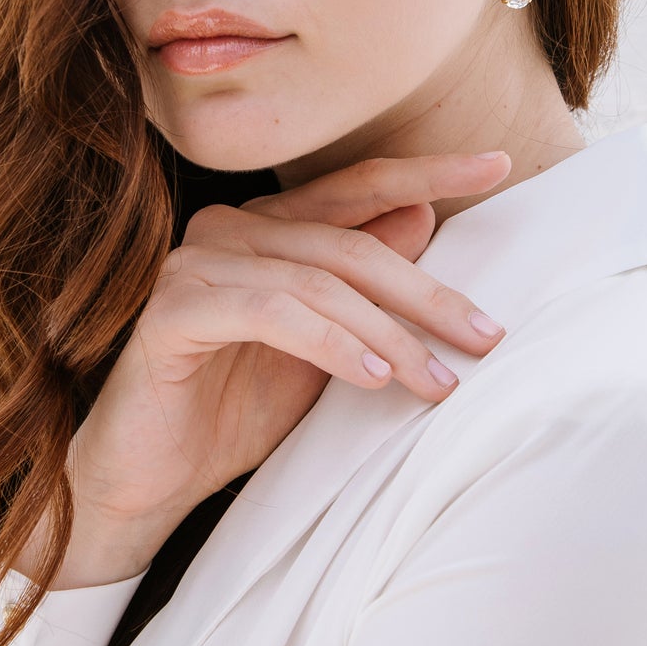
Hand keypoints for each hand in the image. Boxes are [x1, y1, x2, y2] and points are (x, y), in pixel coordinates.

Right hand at [66, 151, 511, 546]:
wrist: (148, 481)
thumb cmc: (232, 413)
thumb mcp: (323, 349)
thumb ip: (362, 289)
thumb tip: (425, 218)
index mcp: (268, 229)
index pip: (358, 187)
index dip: (427, 173)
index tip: (498, 164)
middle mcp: (229, 230)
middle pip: (349, 243)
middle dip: (426, 294)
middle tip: (486, 336)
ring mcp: (196, 263)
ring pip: (317, 280)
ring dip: (387, 334)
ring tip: (436, 382)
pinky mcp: (174, 308)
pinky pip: (270, 312)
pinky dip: (329, 344)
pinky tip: (372, 378)